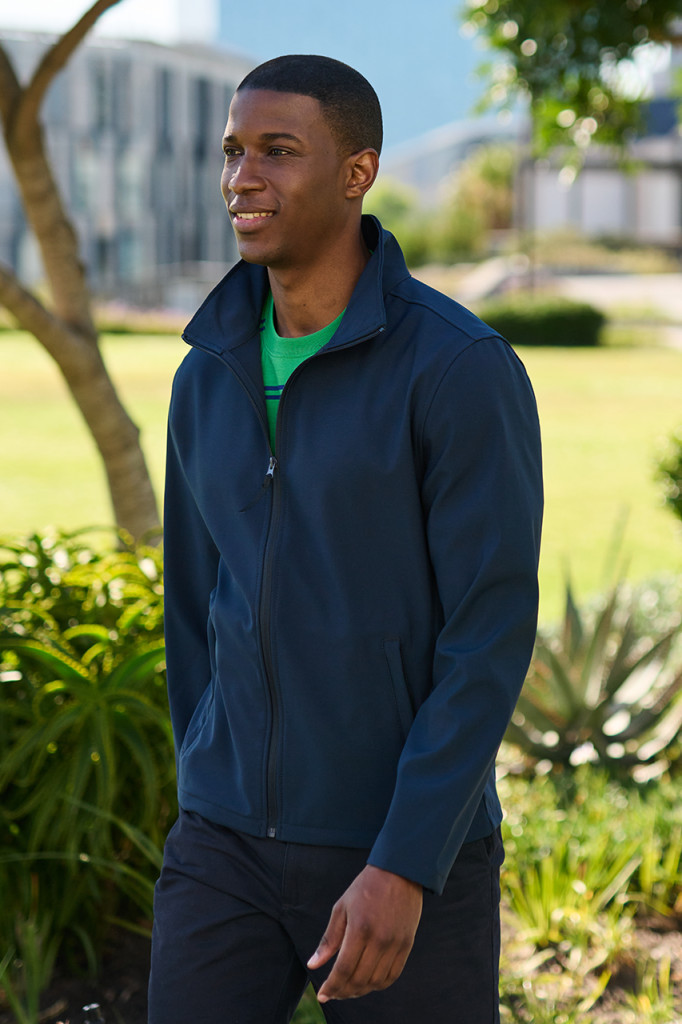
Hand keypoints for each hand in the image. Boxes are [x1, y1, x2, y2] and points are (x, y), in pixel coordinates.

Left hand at [307, 865, 422, 1002]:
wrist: (399, 871)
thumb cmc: (365, 887)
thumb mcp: (341, 908)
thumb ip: (329, 939)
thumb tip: (313, 964)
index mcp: (360, 929)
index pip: (343, 969)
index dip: (331, 986)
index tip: (322, 994)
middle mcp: (379, 940)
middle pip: (359, 979)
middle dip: (343, 991)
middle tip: (333, 992)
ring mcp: (395, 944)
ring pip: (376, 982)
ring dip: (360, 990)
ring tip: (349, 989)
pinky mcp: (406, 944)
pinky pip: (393, 975)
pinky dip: (379, 984)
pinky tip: (368, 982)